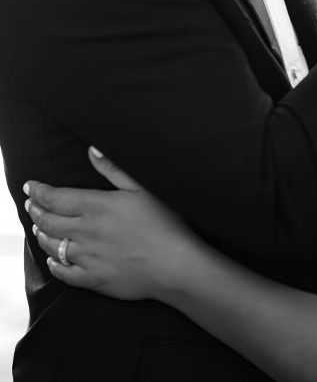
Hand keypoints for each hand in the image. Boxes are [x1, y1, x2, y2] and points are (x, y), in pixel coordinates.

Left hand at [24, 147, 193, 300]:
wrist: (174, 264)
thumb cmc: (164, 222)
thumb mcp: (141, 187)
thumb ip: (112, 168)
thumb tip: (91, 150)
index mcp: (96, 206)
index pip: (55, 198)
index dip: (39, 191)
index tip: (30, 186)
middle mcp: (85, 232)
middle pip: (48, 221)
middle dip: (35, 211)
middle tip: (31, 205)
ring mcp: (87, 258)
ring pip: (52, 246)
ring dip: (42, 235)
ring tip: (39, 228)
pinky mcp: (93, 279)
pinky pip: (64, 274)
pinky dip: (54, 265)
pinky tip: (54, 259)